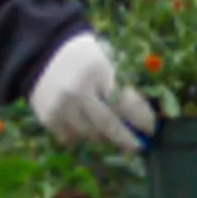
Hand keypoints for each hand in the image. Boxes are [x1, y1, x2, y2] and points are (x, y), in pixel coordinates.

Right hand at [28, 32, 155, 152]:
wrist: (45, 52)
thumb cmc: (85, 56)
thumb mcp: (108, 62)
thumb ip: (123, 86)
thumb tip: (141, 117)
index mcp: (96, 73)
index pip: (125, 103)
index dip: (141, 119)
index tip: (151, 128)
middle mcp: (76, 93)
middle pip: (108, 126)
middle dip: (126, 138)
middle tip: (138, 146)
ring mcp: (60, 108)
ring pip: (90, 135)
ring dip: (104, 136)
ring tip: (110, 131)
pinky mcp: (48, 118)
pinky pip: (71, 137)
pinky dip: (82, 135)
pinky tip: (86, 124)